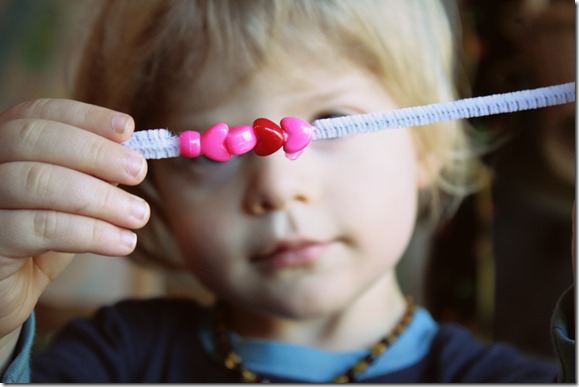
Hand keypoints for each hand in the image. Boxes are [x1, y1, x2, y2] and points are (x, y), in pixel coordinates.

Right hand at [0, 99, 148, 338]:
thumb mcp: (72, 199)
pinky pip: (40, 228)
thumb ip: (94, 173)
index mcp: (4, 145)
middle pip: (33, 139)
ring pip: (38, 182)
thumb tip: (134, 153)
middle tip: (139, 172)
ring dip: (101, 197)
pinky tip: (122, 243)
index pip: (38, 114)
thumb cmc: (41, 236)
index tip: (128, 129)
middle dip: (96, 153)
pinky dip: (91, 232)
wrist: (7, 291)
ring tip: (140, 215)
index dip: (86, 117)